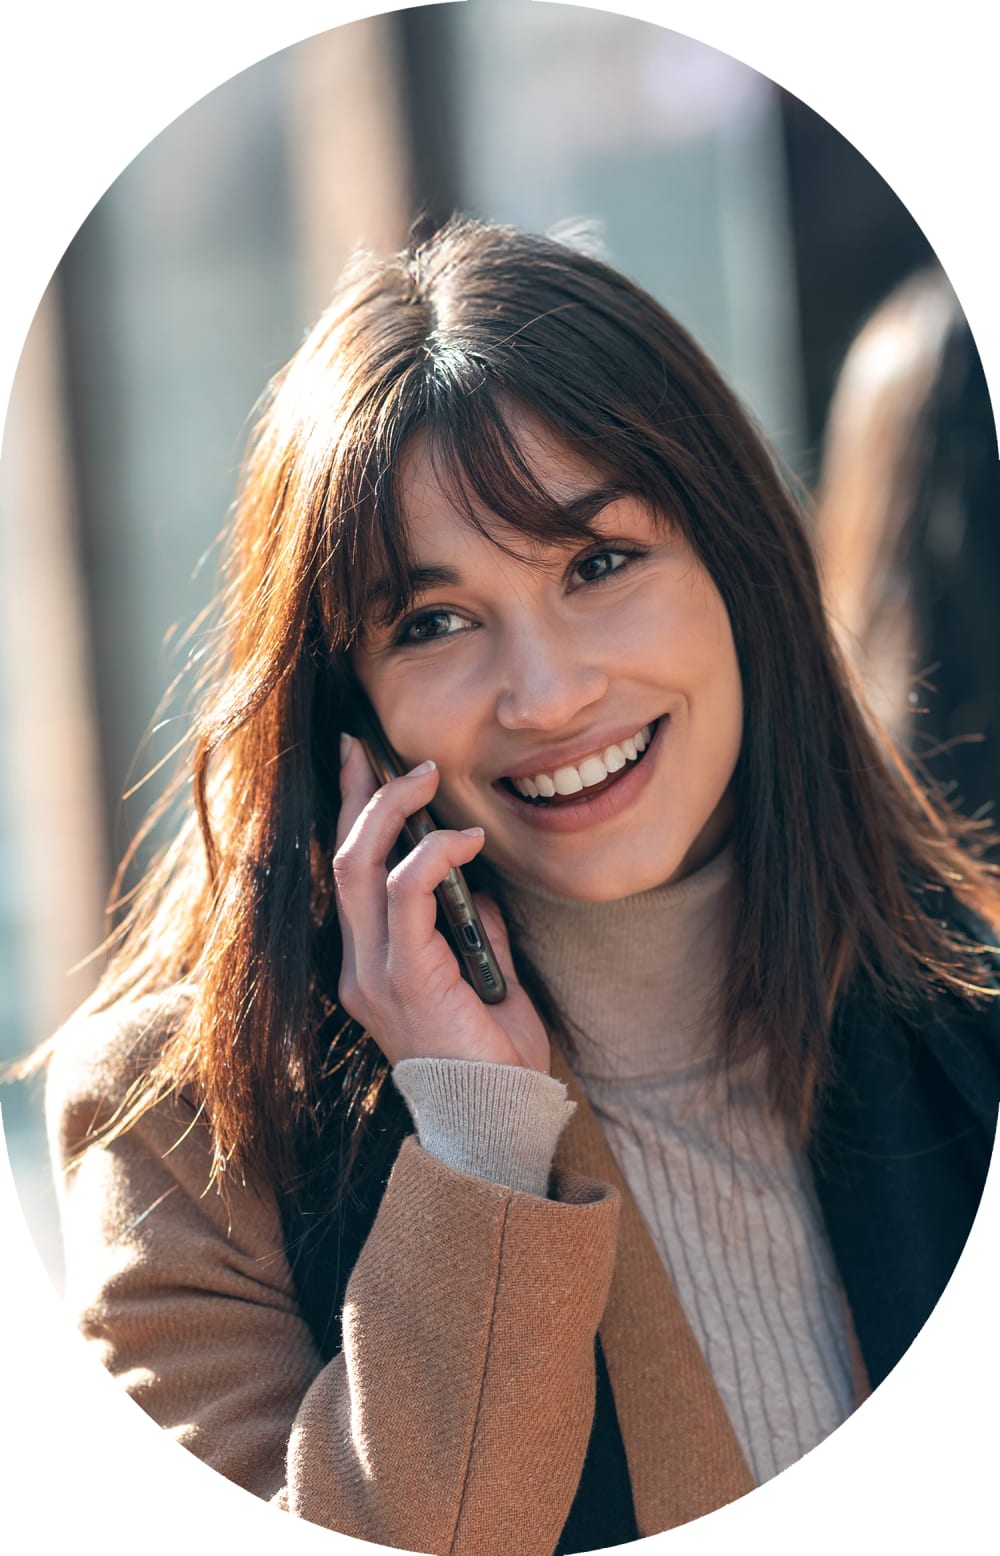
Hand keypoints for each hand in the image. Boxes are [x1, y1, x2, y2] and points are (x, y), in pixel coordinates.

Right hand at [333, 735, 550, 1072]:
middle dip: (355, 795)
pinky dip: (432, 855)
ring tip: (424, 777)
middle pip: (342, 859)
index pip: (348, 876)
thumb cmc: (494, 1060)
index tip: (355, 762)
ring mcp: (374, 973)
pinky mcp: (404, 978)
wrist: (496, 1119)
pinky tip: (463, 839)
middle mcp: (359, 967)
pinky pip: (405, 894)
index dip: (348, 814)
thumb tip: (472, 884)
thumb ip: (470, 929)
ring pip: (360, 866)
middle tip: (371, 747)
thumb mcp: (485, 978)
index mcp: (371, 966)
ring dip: (391, 811)